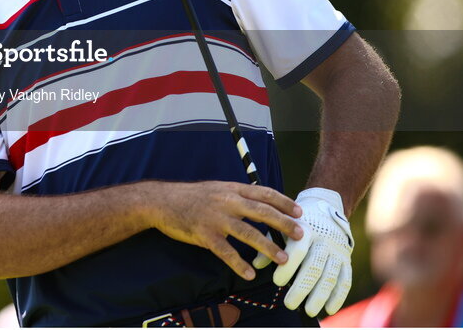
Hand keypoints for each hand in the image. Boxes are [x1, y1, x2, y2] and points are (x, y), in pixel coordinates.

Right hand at [145, 181, 303, 281]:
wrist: (162, 201)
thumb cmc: (191, 196)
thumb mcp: (216, 188)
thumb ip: (237, 194)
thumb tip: (260, 202)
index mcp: (231, 189)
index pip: (264, 193)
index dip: (284, 202)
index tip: (299, 212)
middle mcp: (227, 201)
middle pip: (262, 212)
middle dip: (284, 224)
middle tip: (300, 235)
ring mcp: (216, 218)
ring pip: (248, 233)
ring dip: (268, 247)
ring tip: (283, 259)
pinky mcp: (205, 234)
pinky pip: (226, 252)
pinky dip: (239, 264)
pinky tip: (250, 273)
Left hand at [253, 187, 352, 316]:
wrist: (326, 205)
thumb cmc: (296, 220)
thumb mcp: (281, 224)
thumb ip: (269, 243)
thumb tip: (256, 264)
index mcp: (305, 229)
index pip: (298, 249)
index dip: (288, 266)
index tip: (277, 281)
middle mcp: (323, 239)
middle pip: (314, 266)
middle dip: (302, 287)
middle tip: (289, 303)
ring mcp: (336, 250)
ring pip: (330, 275)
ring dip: (320, 295)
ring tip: (309, 310)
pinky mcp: (346, 258)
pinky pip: (345, 279)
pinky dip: (339, 296)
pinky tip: (330, 309)